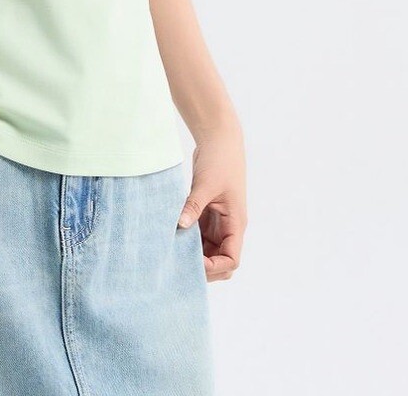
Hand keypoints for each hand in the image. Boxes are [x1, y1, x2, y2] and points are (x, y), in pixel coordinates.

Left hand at [177, 127, 246, 281]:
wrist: (219, 139)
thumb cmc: (220, 160)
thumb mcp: (206, 184)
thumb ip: (194, 205)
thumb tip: (180, 226)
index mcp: (236, 224)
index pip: (231, 259)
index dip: (215, 267)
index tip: (193, 264)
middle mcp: (228, 227)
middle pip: (220, 260)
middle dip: (204, 267)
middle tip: (179, 264)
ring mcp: (217, 221)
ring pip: (208, 249)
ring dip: (194, 254)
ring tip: (172, 254)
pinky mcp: (206, 212)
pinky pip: (198, 234)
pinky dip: (188, 239)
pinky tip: (171, 238)